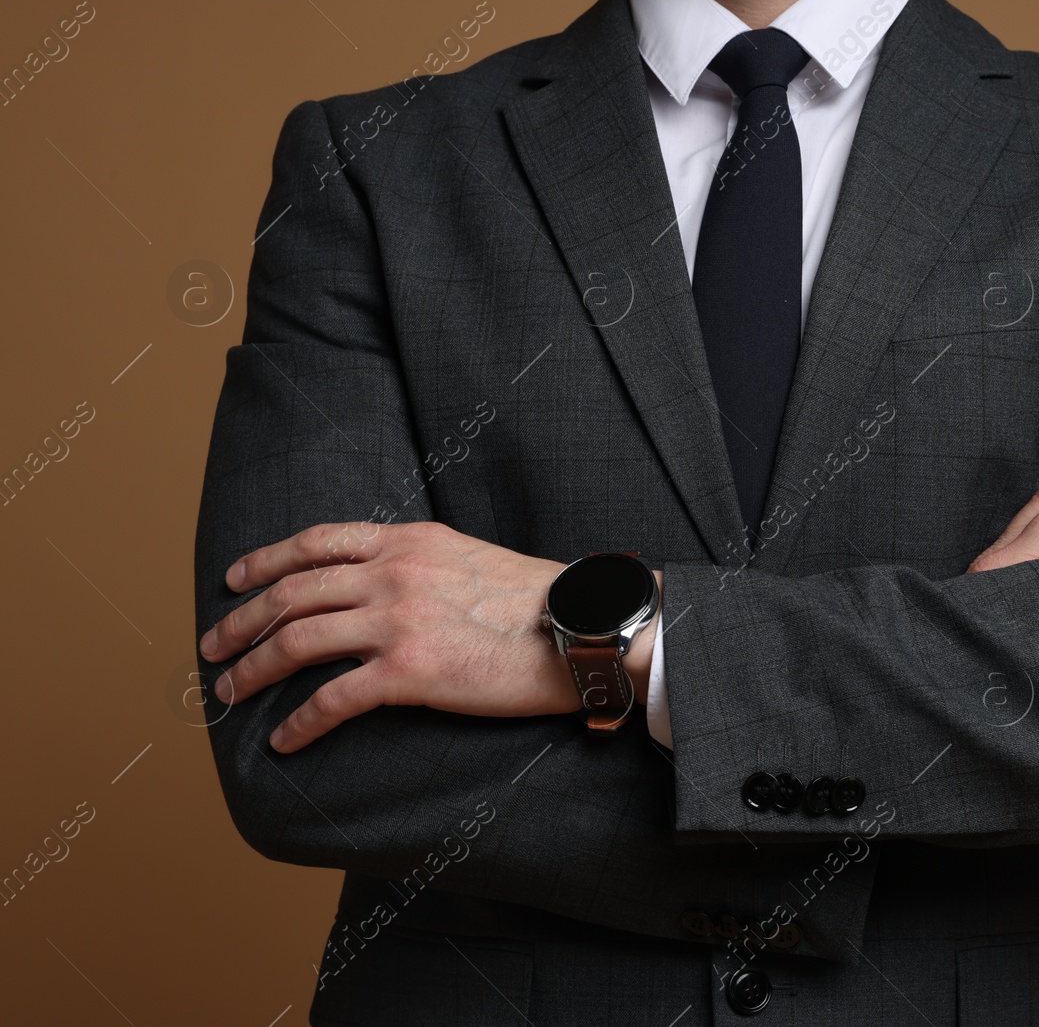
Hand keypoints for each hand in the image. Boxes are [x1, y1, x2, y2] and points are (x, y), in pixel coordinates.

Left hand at [199, 521, 658, 752]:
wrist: (581, 628)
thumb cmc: (539, 602)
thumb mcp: (471, 557)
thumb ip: (422, 563)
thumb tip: (389, 584)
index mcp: (409, 542)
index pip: (319, 542)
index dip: (267, 560)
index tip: (236, 579)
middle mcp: (394, 573)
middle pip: (292, 591)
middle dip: (241, 620)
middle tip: (214, 646)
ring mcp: (397, 620)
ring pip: (297, 641)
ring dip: (253, 668)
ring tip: (229, 691)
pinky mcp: (409, 672)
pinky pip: (332, 699)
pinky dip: (299, 721)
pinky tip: (284, 739)